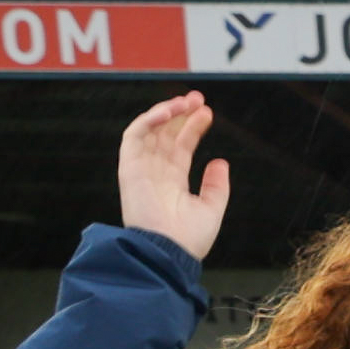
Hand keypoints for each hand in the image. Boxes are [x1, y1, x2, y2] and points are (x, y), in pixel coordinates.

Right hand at [116, 95, 228, 258]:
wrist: (169, 251)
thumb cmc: (189, 238)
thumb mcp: (211, 208)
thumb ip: (216, 185)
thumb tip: (220, 161)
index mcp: (172, 182)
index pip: (181, 146)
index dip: (193, 128)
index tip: (208, 113)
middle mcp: (155, 172)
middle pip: (166, 134)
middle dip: (181, 114)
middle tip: (198, 98)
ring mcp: (141, 168)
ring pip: (150, 131)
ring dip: (166, 112)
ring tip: (186, 101)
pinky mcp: (129, 167)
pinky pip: (133, 136)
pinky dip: (148, 120)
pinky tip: (167, 111)